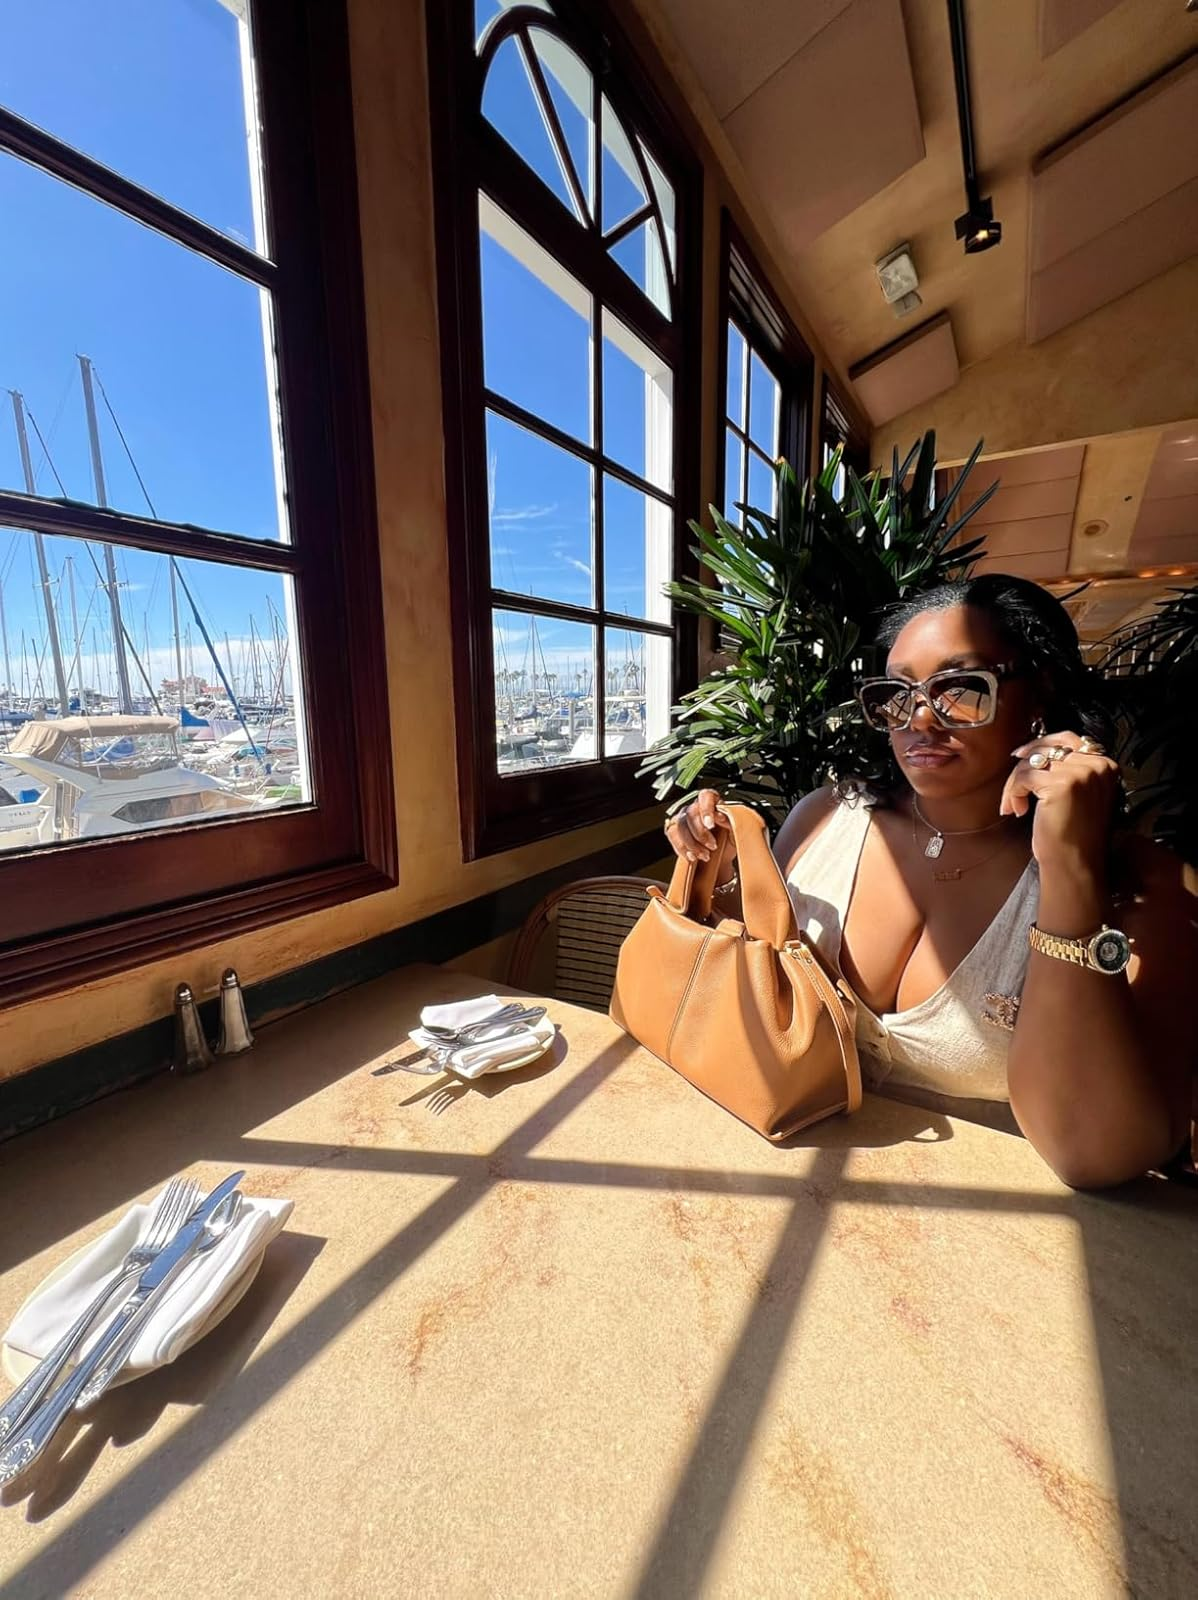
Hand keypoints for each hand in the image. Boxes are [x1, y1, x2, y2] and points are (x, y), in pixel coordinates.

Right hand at [663, 788, 730, 863]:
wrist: (720, 857)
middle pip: (691, 813)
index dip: (707, 810)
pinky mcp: (674, 830)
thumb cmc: (728, 841)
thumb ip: (731, 821)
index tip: (710, 825)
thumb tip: (721, 817)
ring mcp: (683, 818)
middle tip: (712, 846)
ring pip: (680, 826)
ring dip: (692, 844)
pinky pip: (672, 836)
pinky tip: (692, 856)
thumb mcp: (735, 831)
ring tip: (705, 855)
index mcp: (712, 802)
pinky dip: (682, 848)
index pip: (706, 796)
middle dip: (701, 833)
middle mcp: (696, 807)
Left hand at [1001, 731, 1118, 874]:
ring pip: (1032, 761)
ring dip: (1016, 782)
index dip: (1041, 747)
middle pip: (1048, 747)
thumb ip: (1071, 769)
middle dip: (1025, 762)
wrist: (1076, 863)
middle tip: (1013, 781)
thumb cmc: (1074, 834)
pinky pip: (1024, 776)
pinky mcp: (1061, 785)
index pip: (1069, 739)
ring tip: (1014, 804)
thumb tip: (1038, 748)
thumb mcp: (1081, 794)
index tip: (1022, 757)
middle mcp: (1097, 766)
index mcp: (1106, 765)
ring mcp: (1080, 774)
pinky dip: (1013, 792)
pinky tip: (1018, 810)